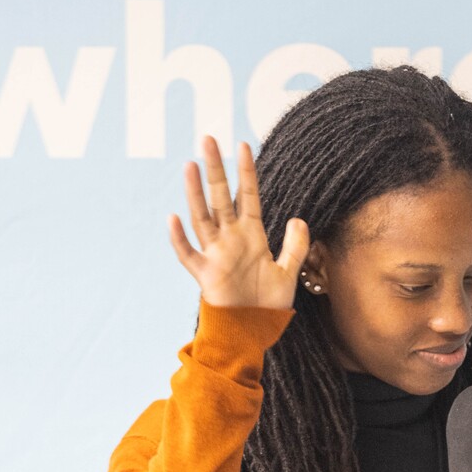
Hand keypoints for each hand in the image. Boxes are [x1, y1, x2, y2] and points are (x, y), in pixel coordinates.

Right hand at [168, 135, 308, 310]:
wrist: (254, 333)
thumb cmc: (269, 305)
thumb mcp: (288, 273)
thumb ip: (294, 246)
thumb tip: (298, 219)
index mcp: (251, 235)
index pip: (247, 196)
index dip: (245, 172)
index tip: (243, 145)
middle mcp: (230, 240)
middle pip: (220, 197)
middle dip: (215, 169)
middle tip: (208, 139)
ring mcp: (216, 255)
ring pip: (202, 217)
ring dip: (195, 193)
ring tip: (190, 165)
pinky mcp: (205, 275)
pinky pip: (188, 254)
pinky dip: (180, 239)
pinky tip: (173, 218)